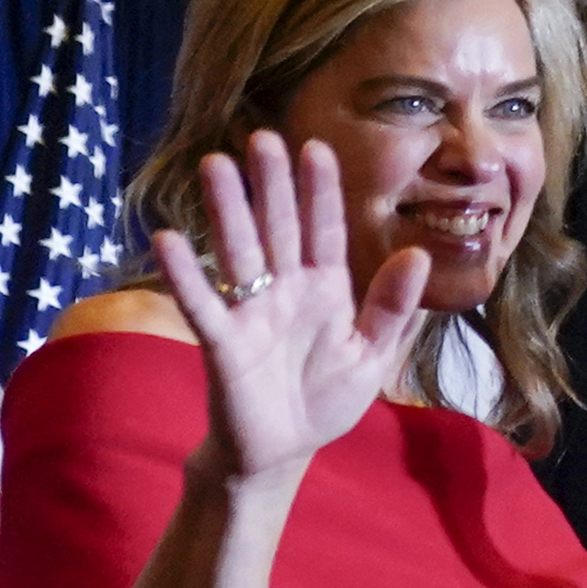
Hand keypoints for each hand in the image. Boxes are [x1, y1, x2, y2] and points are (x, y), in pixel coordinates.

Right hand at [156, 133, 424, 490]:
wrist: (284, 450)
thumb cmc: (324, 397)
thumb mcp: (372, 354)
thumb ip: (393, 307)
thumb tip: (417, 255)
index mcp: (325, 291)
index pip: (324, 231)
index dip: (320, 192)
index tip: (317, 147)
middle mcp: (285, 290)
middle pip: (278, 229)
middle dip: (272, 185)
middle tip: (262, 137)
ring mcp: (252, 312)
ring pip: (240, 251)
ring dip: (228, 210)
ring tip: (216, 165)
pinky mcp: (225, 343)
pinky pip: (203, 304)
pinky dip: (186, 275)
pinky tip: (169, 240)